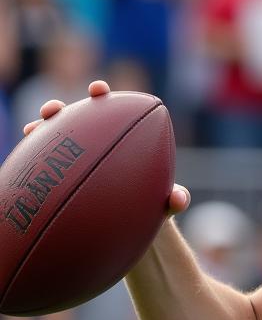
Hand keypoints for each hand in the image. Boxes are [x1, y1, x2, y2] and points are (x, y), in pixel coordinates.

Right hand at [22, 79, 190, 214]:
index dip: (101, 96)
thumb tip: (179, 199)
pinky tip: (25, 170)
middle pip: (72, 122)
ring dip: (39, 133)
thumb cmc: (152, 208)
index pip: (110, 111)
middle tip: (53, 110)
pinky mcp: (59, 182)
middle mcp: (93, 146)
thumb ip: (177, 200)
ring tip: (32, 131)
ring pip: (51, 143)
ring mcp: (73, 163)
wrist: (133, 229)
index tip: (98, 90)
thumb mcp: (166, 205)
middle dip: (59, 109)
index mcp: (121, 140)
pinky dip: (34, 167)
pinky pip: (43, 172)